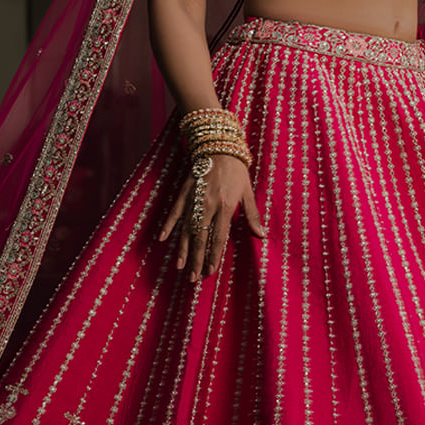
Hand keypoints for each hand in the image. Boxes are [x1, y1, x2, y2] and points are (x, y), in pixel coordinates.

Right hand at [160, 153, 265, 281]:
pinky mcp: (184, 192)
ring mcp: (194, 199)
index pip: (218, 238)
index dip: (213, 256)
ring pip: (186, 229)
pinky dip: (169, 225)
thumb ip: (252, 215)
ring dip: (182, 249)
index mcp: (226, 207)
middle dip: (196, 260)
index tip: (210, 272)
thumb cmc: (237, 170)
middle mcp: (208, 205)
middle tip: (193, 278)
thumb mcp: (248, 192)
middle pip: (200, 238)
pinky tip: (163, 238)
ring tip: (179, 266)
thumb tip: (261, 236)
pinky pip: (175, 212)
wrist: (219, 146)